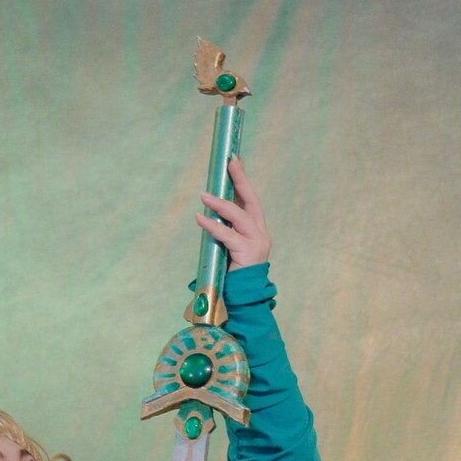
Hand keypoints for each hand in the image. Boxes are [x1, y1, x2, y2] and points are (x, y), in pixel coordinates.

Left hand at [195, 155, 270, 270]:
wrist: (244, 300)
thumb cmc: (234, 276)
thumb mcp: (230, 249)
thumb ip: (226, 232)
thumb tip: (208, 214)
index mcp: (258, 231)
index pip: (251, 201)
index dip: (243, 180)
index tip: (235, 161)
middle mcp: (260, 233)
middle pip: (251, 200)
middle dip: (240, 180)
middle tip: (229, 163)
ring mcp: (256, 243)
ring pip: (238, 216)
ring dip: (220, 204)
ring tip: (203, 196)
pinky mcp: (247, 253)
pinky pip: (226, 235)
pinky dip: (212, 226)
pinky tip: (200, 218)